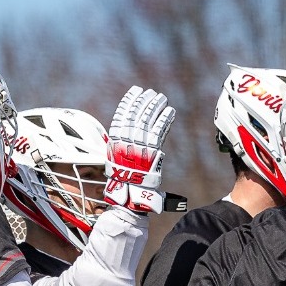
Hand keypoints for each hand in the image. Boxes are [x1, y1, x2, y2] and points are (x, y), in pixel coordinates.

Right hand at [104, 85, 174, 213]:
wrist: (129, 194)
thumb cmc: (122, 179)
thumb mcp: (115, 158)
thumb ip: (120, 143)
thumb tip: (125, 133)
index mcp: (115, 140)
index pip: (121, 114)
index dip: (129, 101)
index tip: (135, 91)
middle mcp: (126, 140)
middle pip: (136, 114)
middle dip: (144, 101)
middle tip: (151, 93)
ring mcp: (139, 145)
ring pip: (148, 119)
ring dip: (155, 107)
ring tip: (162, 98)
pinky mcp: (152, 150)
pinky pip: (159, 131)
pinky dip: (165, 119)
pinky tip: (170, 111)